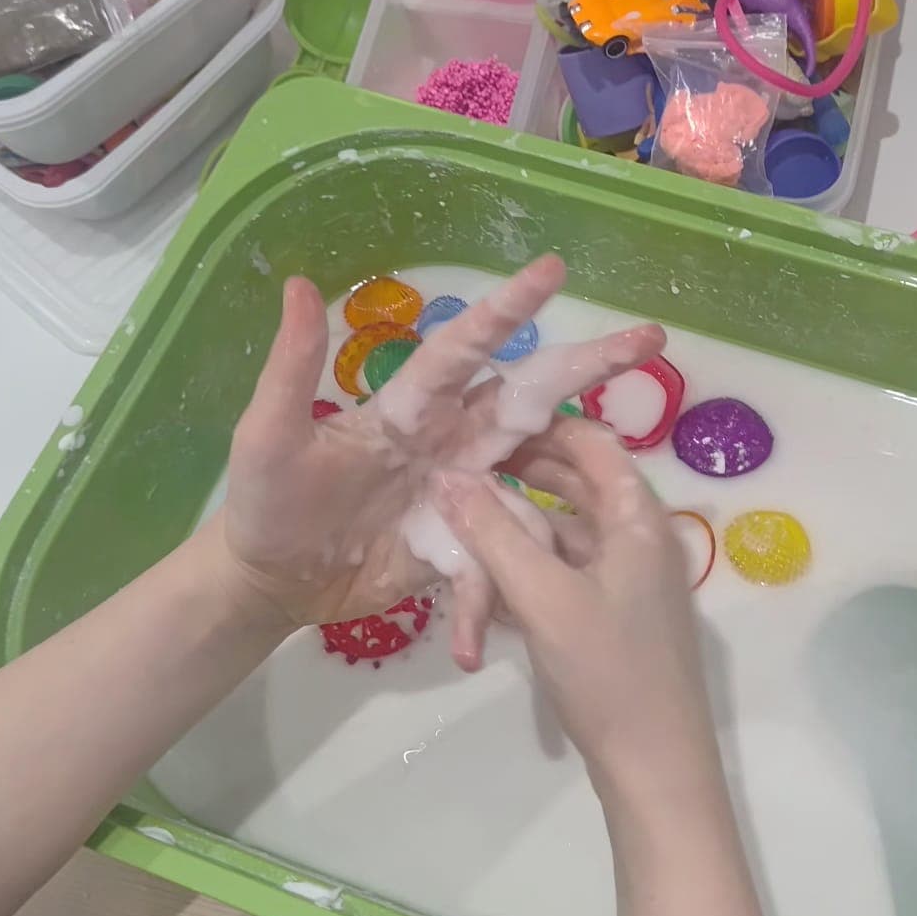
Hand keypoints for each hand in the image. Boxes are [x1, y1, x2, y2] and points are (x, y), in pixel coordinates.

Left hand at [214, 256, 663, 666]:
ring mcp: (465, 497)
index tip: (554, 269)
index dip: (508, 311)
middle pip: (529, 397)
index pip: (466, 350)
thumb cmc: (266, 500)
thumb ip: (290, 369)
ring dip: (581, 476)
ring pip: (536, 477)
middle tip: (650, 338)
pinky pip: (496, 569)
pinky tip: (476, 646)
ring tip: (627, 479)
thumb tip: (294, 283)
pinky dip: (487, 605)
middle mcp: (451, 441)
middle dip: (587, 366)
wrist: (269, 579)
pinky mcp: (462, 551)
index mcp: (410, 409)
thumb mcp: (269, 436)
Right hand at [436, 416, 723, 800]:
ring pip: (565, 533)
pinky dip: (527, 570)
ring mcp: (627, 582)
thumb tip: (445, 474)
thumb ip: (493, 533)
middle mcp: (639, 539)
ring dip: (516, 528)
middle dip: (518, 474)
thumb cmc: (608, 672)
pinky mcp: (610, 619)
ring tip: (455, 521)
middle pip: (576, 484)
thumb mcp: (543, 597)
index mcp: (638, 519)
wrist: (655, 766)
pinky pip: (564, 575)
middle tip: (453, 469)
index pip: (593, 442)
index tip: (478, 421)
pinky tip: (480, 580)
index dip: (540, 423)